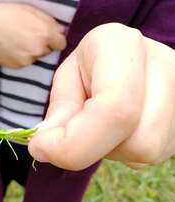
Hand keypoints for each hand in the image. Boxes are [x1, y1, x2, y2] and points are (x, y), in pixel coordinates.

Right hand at [0, 2, 65, 67]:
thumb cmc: (6, 13)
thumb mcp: (30, 9)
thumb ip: (49, 21)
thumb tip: (61, 31)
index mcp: (46, 33)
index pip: (62, 43)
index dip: (55, 38)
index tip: (47, 34)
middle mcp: (39, 49)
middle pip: (48, 50)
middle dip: (42, 44)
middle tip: (27, 33)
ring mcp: (28, 59)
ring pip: (36, 56)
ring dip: (31, 50)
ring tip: (17, 39)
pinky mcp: (17, 66)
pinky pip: (24, 62)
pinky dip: (20, 56)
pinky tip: (11, 46)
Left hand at [28, 23, 174, 169]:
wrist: (132, 57)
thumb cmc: (95, 65)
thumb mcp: (69, 76)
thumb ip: (61, 109)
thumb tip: (46, 148)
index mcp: (125, 46)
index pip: (114, 110)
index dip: (74, 141)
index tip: (40, 146)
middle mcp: (166, 69)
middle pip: (136, 141)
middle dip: (92, 147)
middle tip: (72, 127)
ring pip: (145, 152)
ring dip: (109, 147)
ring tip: (100, 120)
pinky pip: (149, 154)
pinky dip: (123, 148)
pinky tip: (119, 126)